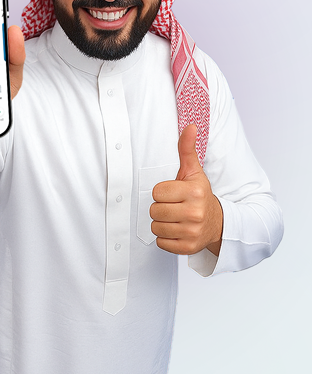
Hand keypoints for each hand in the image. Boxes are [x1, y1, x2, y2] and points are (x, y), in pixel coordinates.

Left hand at [150, 125, 222, 255]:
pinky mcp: (188, 247)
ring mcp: (192, 232)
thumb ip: (187, 149)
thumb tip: (190, 126)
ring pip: (156, 228)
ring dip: (162, 224)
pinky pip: (161, 243)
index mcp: (194, 191)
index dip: (162, 193)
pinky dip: (166, 239)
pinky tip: (177, 230)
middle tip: (174, 207)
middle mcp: (195, 212)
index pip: (157, 192)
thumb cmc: (199, 195)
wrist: (218, 223)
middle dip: (161, 208)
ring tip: (175, 219)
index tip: (173, 193)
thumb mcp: (194, 172)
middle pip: (154, 211)